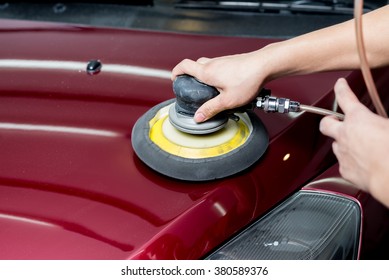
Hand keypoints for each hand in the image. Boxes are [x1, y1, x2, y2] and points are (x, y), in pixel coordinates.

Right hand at [171, 51, 267, 121]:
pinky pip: (218, 66)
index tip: (175, 80)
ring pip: (207, 65)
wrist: (265, 65)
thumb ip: (211, 109)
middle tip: (191, 87)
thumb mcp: (227, 101)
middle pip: (194, 65)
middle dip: (189, 75)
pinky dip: (215, 74)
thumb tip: (198, 117)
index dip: (176, 72)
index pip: (184, 66)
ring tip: (210, 90)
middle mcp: (213, 64)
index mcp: (207, 72)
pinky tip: (225, 85)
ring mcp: (222, 61)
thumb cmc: (248, 80)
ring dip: (204, 75)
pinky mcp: (231, 62)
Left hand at [320, 78, 388, 206]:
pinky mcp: (344, 169)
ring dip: (343, 143)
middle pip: (326, 123)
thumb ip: (384, 121)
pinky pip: (344, 163)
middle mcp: (345, 135)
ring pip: (335, 144)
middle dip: (329, 120)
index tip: (339, 84)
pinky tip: (361, 163)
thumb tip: (385, 122)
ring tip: (357, 146)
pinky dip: (350, 161)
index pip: (345, 97)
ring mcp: (342, 153)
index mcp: (359, 119)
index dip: (341, 89)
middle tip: (335, 120)